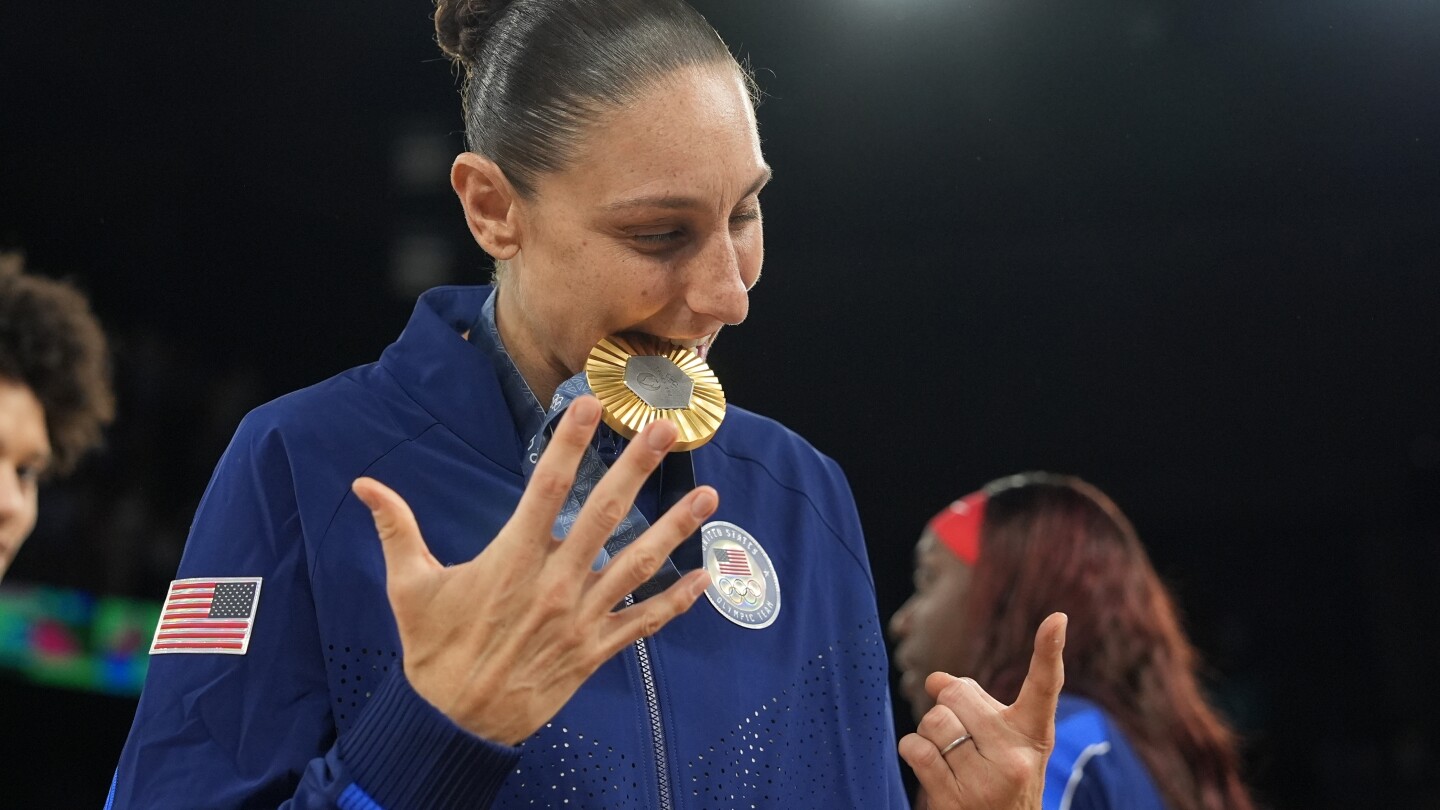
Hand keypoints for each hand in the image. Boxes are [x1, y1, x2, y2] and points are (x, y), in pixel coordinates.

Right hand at [351, 395, 713, 744]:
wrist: (454, 725)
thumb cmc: (434, 652)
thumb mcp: (409, 588)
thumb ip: (397, 530)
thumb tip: (364, 486)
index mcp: (511, 560)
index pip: (547, 488)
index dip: (569, 443)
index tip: (590, 407)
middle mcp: (554, 584)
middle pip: (604, 514)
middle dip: (637, 468)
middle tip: (663, 430)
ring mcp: (580, 618)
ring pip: (638, 564)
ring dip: (676, 528)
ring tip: (708, 495)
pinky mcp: (595, 652)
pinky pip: (643, 622)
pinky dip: (676, 601)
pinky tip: (704, 578)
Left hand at [898, 612, 1066, 809]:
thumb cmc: (996, 777)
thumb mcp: (998, 739)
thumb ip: (972, 704)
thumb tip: (934, 679)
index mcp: (1033, 734)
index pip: (1044, 687)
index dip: (1049, 651)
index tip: (1056, 619)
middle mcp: (1016, 756)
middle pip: (957, 694)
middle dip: (947, 706)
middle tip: (962, 735)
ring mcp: (988, 781)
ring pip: (934, 722)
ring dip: (929, 732)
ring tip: (948, 754)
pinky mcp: (956, 800)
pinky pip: (916, 749)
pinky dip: (913, 750)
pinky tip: (931, 766)